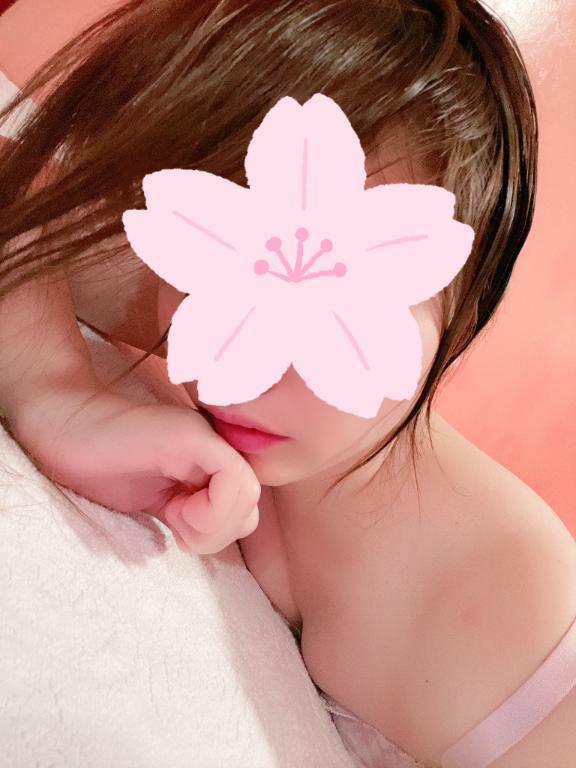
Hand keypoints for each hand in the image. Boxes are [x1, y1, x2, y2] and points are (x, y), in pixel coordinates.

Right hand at [9, 384, 260, 554]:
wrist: (64, 429)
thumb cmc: (103, 467)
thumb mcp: (160, 502)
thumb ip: (195, 513)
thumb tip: (222, 534)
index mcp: (213, 462)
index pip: (246, 512)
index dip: (217, 534)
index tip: (178, 529)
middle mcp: (218, 445)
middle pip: (251, 508)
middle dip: (215, 534)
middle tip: (176, 524)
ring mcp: (208, 436)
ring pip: (248, 496)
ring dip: (209, 525)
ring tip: (172, 514)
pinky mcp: (194, 436)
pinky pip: (233, 479)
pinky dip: (209, 510)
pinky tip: (173, 509)